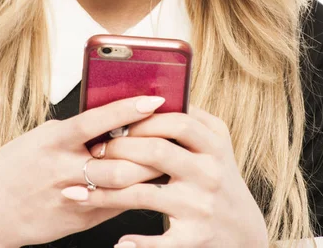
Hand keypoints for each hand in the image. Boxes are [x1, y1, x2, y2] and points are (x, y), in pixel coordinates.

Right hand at [0, 95, 164, 247]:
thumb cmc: (16, 166)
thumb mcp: (41, 138)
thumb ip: (75, 131)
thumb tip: (113, 117)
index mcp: (54, 141)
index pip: (96, 121)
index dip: (126, 109)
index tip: (154, 99)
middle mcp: (63, 169)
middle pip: (118, 159)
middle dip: (151, 147)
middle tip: (176, 134)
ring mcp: (71, 197)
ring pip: (121, 185)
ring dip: (149, 171)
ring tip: (170, 157)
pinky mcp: (77, 221)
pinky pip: (114, 206)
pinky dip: (134, 192)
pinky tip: (150, 182)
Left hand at [81, 104, 268, 247]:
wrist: (243, 230)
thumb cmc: (219, 177)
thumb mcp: (216, 143)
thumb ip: (191, 118)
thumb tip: (154, 91)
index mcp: (214, 144)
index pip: (176, 121)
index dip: (142, 119)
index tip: (116, 122)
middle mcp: (211, 172)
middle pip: (157, 151)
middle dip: (119, 149)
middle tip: (92, 151)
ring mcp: (202, 205)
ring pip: (145, 194)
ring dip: (107, 192)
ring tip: (79, 190)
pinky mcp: (195, 237)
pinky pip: (160, 241)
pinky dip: (137, 244)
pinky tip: (117, 241)